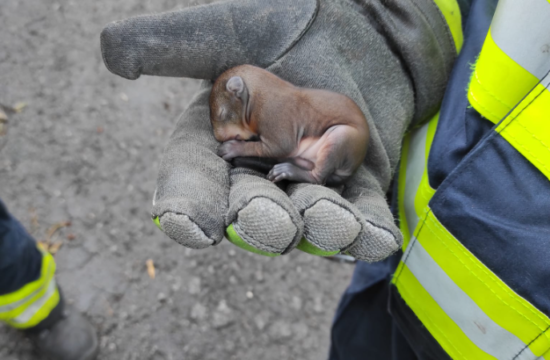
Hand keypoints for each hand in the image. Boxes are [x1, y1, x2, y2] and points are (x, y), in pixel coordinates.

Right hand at [100, 0, 452, 260]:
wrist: (360, 24)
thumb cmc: (288, 20)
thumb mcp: (229, 30)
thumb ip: (175, 46)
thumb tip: (112, 55)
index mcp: (219, 140)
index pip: (193, 179)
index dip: (187, 202)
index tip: (184, 223)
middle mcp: (258, 170)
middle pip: (250, 208)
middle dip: (256, 221)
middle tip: (263, 226)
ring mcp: (307, 181)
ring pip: (307, 217)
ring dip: (315, 226)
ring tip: (325, 227)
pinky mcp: (356, 181)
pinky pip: (362, 212)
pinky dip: (366, 228)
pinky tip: (374, 241)